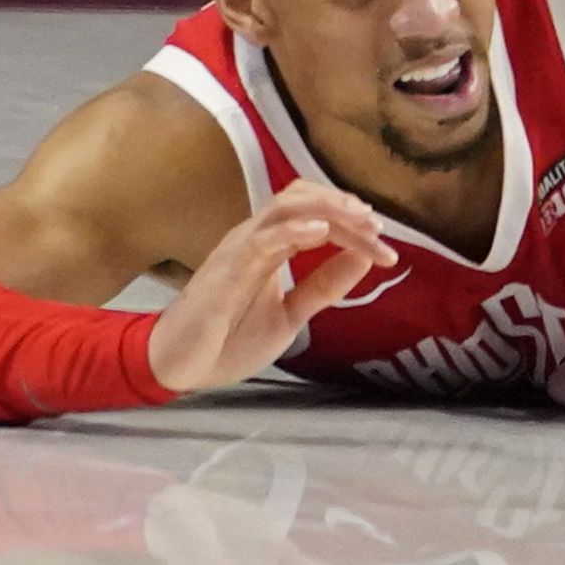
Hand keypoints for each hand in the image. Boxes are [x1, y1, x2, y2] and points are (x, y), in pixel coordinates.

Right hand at [145, 179, 394, 393]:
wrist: (179, 368)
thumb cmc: (227, 339)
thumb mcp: (291, 315)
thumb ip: (323, 286)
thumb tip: (363, 257)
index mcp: (271, 245)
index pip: (316, 212)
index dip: (352, 221)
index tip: (384, 242)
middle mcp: (256, 237)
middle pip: (303, 196)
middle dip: (344, 206)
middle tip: (378, 226)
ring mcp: (239, 249)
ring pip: (286, 206)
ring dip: (329, 210)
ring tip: (361, 222)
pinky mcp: (226, 269)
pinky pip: (261, 238)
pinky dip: (293, 230)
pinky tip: (321, 233)